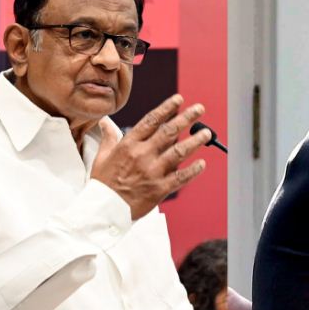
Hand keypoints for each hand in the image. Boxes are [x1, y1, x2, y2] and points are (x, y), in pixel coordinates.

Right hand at [91, 95, 210, 219]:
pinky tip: (202, 164)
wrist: (104, 210)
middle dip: (186, 118)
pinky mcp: (160, 188)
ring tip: (206, 134)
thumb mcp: (102, 157)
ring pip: (179, 152)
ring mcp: (153, 172)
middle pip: (169, 132)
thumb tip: (104, 122)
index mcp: (129, 145)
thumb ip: (109, 137)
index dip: (167, 108)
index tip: (179, 99)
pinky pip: (181, 177)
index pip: (151, 120)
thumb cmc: (103, 183)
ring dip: (195, 141)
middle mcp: (143, 155)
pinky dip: (193, 170)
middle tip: (200, 109)